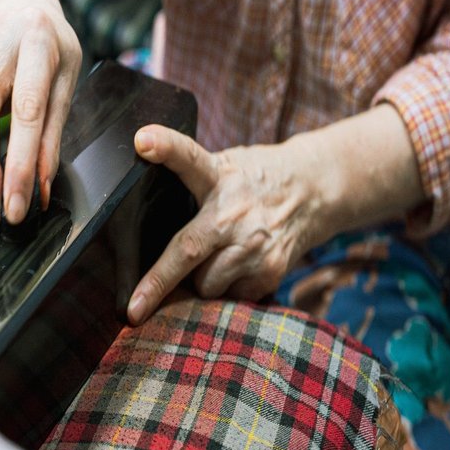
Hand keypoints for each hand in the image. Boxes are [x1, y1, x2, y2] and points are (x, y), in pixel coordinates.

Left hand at [126, 125, 322, 324]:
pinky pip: (230, 297)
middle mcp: (234, 212)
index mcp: (218, 176)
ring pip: (206, 284)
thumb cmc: (255, 179)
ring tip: (213, 257)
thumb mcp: (225, 164)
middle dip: (158, 283)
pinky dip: (226, 288)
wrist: (315, 190)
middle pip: (188, 250)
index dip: (165, 147)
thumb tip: (149, 181)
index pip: (188, 157)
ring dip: (200, 280)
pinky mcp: (269, 272)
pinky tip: (237, 266)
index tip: (142, 141)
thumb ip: (193, 179)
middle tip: (135, 308)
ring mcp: (254, 246)